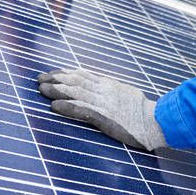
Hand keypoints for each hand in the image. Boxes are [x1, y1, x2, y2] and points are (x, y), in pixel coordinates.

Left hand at [37, 68, 167, 150]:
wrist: (156, 121)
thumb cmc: (144, 112)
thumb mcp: (126, 94)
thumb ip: (112, 90)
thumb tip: (102, 87)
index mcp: (109, 84)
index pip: (83, 74)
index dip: (65, 73)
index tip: (52, 72)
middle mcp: (104, 90)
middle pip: (75, 80)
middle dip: (56, 79)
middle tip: (39, 78)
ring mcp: (103, 102)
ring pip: (75, 92)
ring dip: (57, 90)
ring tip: (41, 89)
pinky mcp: (104, 117)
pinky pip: (82, 110)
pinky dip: (67, 107)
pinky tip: (54, 106)